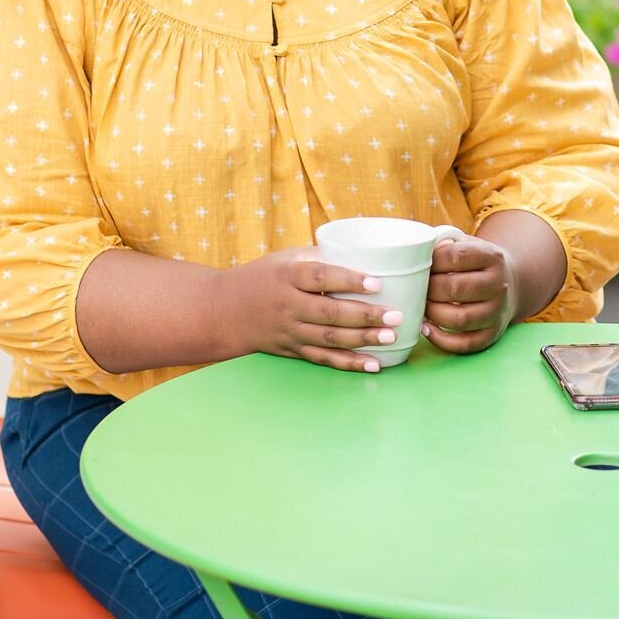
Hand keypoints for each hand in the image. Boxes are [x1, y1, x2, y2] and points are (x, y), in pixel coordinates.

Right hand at [234, 248, 403, 372]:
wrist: (223, 310)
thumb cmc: (262, 276)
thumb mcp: (285, 258)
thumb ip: (321, 257)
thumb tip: (365, 254)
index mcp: (287, 275)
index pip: (321, 277)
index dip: (349, 280)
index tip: (377, 282)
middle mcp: (287, 305)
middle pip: (329, 313)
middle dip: (365, 316)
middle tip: (396, 316)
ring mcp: (289, 331)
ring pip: (329, 339)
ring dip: (362, 340)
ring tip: (391, 337)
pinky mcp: (291, 350)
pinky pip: (323, 359)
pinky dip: (348, 363)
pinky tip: (373, 364)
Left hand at [422, 235, 515, 356]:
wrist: (510, 284)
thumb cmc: (477, 264)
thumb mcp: (469, 246)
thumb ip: (445, 246)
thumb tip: (415, 255)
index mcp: (492, 257)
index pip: (456, 256)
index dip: (432, 261)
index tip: (421, 264)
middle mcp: (498, 285)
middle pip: (454, 288)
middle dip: (429, 289)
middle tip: (417, 288)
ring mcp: (497, 312)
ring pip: (459, 318)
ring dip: (433, 313)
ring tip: (422, 307)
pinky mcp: (492, 334)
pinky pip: (464, 344)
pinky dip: (441, 339)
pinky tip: (427, 328)